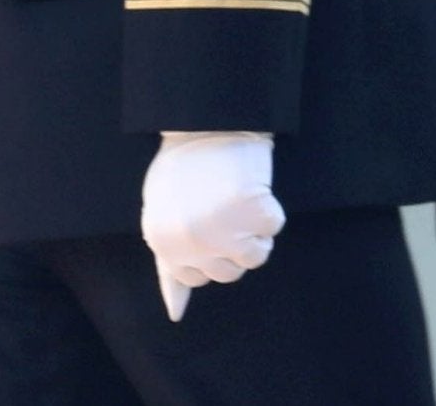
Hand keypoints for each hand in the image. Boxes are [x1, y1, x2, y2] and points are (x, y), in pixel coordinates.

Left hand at [140, 131, 284, 320]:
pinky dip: (268, 209)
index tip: (201, 223)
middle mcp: (192, 243)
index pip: (196, 277)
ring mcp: (225, 231)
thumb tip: (176, 312)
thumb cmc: (182, 168)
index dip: (205, 252)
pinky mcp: (254, 214)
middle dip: (229, 243)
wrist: (204, 123)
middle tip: (217, 206)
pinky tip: (249, 186)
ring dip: (251, 229)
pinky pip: (273, 228)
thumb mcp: (162, 214)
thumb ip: (170, 261)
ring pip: (255, 257)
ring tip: (232, 197)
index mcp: (164, 243)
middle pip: (228, 272)